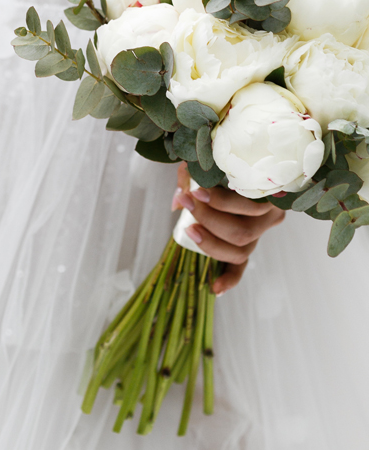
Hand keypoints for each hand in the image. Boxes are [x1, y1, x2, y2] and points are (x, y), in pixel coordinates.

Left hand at [171, 163, 285, 294]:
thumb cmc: (221, 163)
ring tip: (189, 228)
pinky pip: (241, 267)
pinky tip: (215, 288)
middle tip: (188, 204)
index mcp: (268, 192)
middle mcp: (270, 215)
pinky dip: (229, 279)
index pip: (250, 205)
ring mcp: (259, 233)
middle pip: (242, 233)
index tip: (196, 193)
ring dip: (210, 242)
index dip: (221, 202)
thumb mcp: (209, 161)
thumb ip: (192, 176)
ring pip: (241, 251)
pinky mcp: (246, 246)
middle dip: (209, 220)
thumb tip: (179, 201)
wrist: (229, 164)